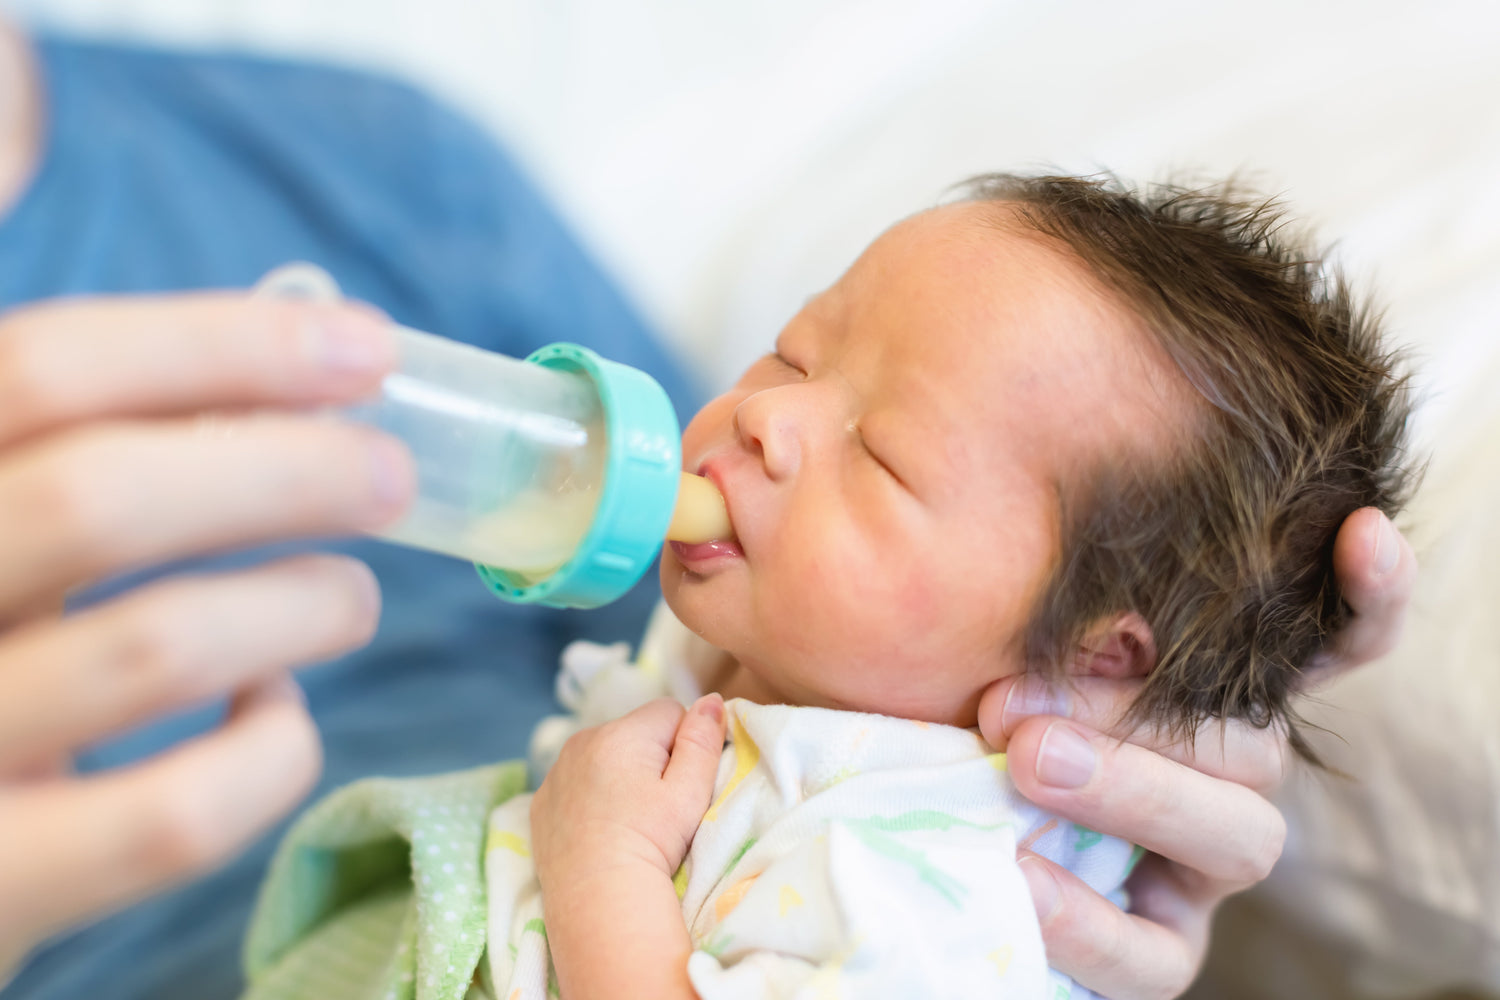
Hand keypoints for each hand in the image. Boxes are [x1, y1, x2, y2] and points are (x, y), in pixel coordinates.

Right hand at [0, 293, 413, 959]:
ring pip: (157, 649)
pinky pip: (177, 814)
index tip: (364, 344)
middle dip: (291, 468)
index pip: (41, 366)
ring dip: (304, 603)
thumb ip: (29, 378)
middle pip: (103, 494)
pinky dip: (266, 747)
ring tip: (353, 596)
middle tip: (398, 476)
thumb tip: (15, 105)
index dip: (221, 343)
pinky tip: (268, 709)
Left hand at [531, 695, 726, 886]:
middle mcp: (582, 741)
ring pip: (604, 756)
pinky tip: (600, 829)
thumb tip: (712, 700)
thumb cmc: (651, 844)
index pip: (669, 712)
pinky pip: (575, 782)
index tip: (679, 785)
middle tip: (655, 807)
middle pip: (634, 733)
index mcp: (621, 732)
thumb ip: (703, 740)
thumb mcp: (690, 792)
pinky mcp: (541, 802)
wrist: (596, 900)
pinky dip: (589, 796)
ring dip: (619, 774)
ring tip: (628, 820)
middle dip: (650, 758)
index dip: (684, 746)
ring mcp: (556, 772)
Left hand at [977, 507, 1415, 999]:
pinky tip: (1023, 878)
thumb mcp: (994, 642)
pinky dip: (1091, 920)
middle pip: (1254, 742)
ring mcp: (1201, 866)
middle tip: (1012, 703)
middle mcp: (1229, 776)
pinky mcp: (1158, 948)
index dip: (1364, 598)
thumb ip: (1048, 610)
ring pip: (1239, 835)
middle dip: (1138, 715)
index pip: (1328, 642)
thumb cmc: (952, 696)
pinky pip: (1156, 953)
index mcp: (1208, 689)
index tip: (1359, 533)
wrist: (896, 825)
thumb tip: (1068, 543)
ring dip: (1132, 792)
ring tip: (1024, 764)